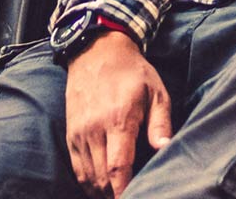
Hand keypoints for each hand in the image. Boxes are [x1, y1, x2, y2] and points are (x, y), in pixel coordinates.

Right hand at [64, 30, 172, 197]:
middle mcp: (94, 128)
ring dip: (101, 192)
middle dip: (114, 195)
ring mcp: (79, 131)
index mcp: (119, 119)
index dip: (124, 191)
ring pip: (87, 176)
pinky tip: (101, 188)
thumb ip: (161, 123)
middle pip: (101, 177)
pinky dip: (88, 182)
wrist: (96, 51)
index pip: (118, 166)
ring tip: (117, 196)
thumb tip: (164, 148)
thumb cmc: (132, 73)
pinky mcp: (71, 133)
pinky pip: (77, 167)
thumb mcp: (156, 91)